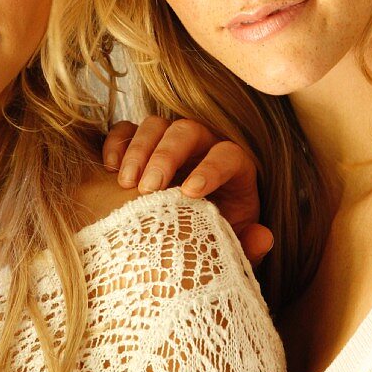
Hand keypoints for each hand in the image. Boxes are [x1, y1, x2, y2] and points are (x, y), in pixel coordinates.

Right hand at [103, 116, 272, 265]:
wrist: (185, 239)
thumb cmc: (213, 238)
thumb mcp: (232, 244)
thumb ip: (248, 245)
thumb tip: (263, 236)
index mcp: (233, 168)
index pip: (227, 154)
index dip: (210, 169)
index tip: (190, 193)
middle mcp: (203, 146)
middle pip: (187, 131)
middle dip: (166, 156)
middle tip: (148, 189)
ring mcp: (170, 142)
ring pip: (155, 125)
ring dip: (138, 150)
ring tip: (125, 184)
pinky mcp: (141, 145)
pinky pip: (126, 129)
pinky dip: (116, 142)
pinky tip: (108, 168)